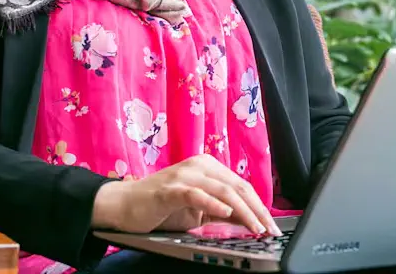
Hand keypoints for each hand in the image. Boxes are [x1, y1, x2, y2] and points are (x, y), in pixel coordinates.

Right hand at [92, 154, 280, 235]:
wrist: (123, 206)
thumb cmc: (161, 207)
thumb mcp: (198, 211)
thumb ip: (221, 212)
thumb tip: (249, 220)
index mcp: (208, 168)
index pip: (242, 186)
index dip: (259, 206)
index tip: (272, 225)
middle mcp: (199, 166)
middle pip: (237, 187)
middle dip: (257, 210)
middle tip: (270, 230)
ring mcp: (184, 175)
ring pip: (222, 190)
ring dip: (243, 210)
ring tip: (256, 226)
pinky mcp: (170, 188)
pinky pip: (196, 194)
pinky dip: (213, 203)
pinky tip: (225, 212)